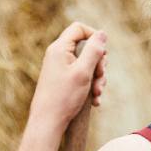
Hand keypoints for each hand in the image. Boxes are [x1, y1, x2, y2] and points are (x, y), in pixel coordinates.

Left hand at [29, 21, 107, 138]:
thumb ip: (94, 51)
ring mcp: (60, 68)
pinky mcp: (63, 81)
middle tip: (100, 78)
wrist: (47, 122)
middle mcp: (58, 55)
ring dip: (97, 79)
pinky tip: (94, 101)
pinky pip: (81, 77)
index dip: (94, 36)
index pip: (79, 28)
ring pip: (86, 65)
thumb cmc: (63, 97)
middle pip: (86, 48)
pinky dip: (90, 87)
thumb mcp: (83, 72)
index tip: (103, 53)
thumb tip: (102, 34)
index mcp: (60, 48)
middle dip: (99, 64)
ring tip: (97, 94)